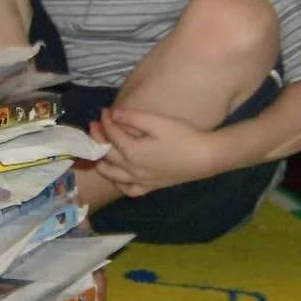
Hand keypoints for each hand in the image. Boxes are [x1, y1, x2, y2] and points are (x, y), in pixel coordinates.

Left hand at [93, 106, 220, 196]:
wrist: (204, 157)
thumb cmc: (183, 136)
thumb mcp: (158, 122)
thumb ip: (134, 118)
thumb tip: (114, 113)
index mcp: (132, 151)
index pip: (112, 134)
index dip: (106, 120)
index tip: (104, 110)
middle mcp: (132, 168)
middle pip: (106, 153)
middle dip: (98, 137)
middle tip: (96, 125)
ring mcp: (140, 180)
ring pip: (112, 174)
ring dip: (101, 161)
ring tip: (101, 149)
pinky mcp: (150, 187)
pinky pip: (128, 190)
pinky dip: (119, 183)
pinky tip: (119, 176)